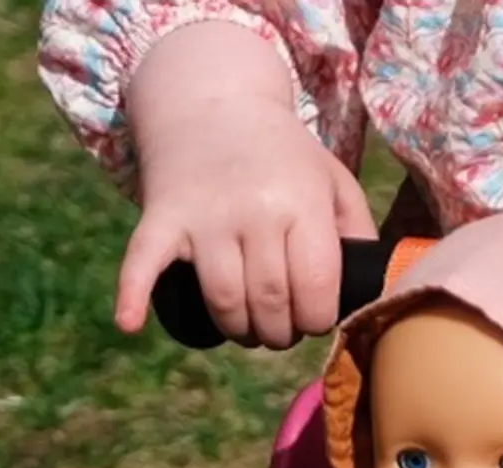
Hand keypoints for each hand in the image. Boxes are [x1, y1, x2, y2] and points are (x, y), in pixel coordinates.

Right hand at [119, 25, 375, 345]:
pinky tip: (129, 324)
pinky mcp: (162, 218)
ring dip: (240, 330)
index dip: (317, 321)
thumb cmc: (285, 157)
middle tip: (282, 326)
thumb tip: (372, 293)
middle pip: (271, 304)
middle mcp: (253, 211)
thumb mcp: (333, 182)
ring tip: (249, 327)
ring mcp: (204, 216)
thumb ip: (359, 235)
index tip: (313, 318)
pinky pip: (143, 262)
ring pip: (224, 302)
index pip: (315, 292)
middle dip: (281, 331)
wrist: (213, 102)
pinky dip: (133, 294)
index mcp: (302, 205)